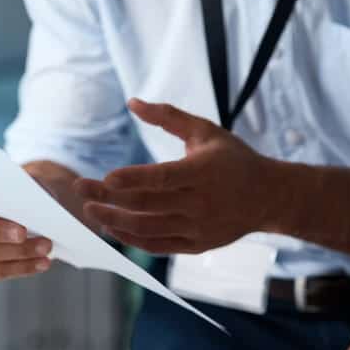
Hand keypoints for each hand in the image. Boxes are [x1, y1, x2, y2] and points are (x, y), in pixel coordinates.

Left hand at [74, 98, 273, 253]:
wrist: (269, 196)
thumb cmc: (233, 159)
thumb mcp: (206, 131)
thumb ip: (168, 117)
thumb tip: (132, 103)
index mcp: (203, 171)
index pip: (160, 178)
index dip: (131, 180)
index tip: (104, 178)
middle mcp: (200, 202)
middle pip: (146, 204)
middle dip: (108, 199)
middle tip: (80, 189)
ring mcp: (198, 227)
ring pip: (148, 229)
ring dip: (114, 222)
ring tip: (91, 211)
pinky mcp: (197, 244)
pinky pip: (158, 246)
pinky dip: (133, 239)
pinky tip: (113, 228)